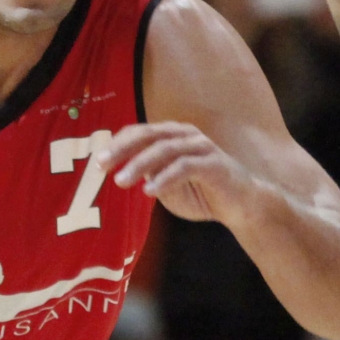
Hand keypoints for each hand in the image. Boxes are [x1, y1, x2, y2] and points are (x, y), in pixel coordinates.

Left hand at [95, 122, 258, 224]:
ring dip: (140, 164)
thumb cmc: (203, 194)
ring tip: (121, 181)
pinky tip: (149, 190)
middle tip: (102, 166)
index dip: (117, 145)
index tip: (98, 163)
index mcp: (172, 136)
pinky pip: (185, 167)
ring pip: (164, 149)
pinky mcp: (214, 164)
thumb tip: (123, 173)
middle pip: (148, 135)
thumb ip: (148, 176)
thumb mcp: (167, 187)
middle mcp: (186, 135)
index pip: (140, 132)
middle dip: (122, 149)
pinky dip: (165, 178)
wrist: (241, 207)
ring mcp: (201, 147)